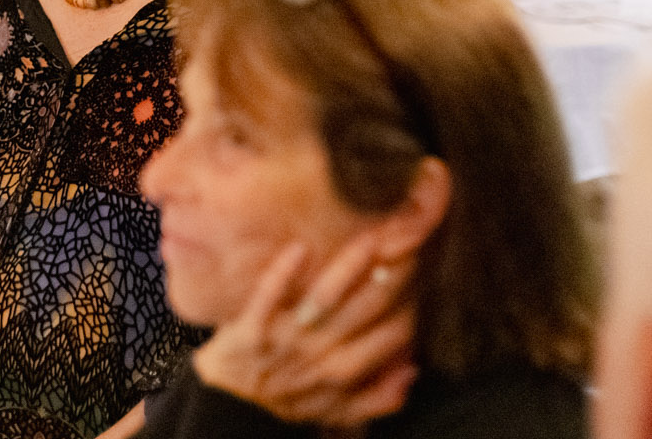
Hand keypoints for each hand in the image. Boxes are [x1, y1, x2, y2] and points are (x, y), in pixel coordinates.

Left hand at [192, 240, 416, 427]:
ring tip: (371, 239)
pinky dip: (283, 274)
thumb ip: (378, 398)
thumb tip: (412, 371)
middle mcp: (320, 353)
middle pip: (366, 308)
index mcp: (344, 372)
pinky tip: (300, 247)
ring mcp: (286, 338)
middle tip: (408, 239)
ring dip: (349, 268)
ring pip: (324, 298)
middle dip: (391, 276)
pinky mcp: (252, 328)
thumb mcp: (337, 413)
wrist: (229, 408)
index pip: (394, 334)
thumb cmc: (285, 403)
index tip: (422, 271)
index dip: (412, 303)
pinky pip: (268, 297)